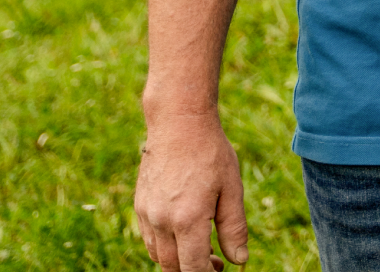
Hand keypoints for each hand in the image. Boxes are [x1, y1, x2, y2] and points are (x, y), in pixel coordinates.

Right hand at [134, 113, 250, 270]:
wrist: (178, 123)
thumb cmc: (210, 153)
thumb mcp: (232, 189)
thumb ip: (234, 229)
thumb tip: (240, 260)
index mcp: (188, 219)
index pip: (194, 268)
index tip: (221, 268)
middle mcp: (162, 221)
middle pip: (173, 268)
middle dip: (193, 271)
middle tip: (215, 260)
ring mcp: (147, 214)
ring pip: (158, 256)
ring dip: (177, 260)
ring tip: (200, 245)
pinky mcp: (140, 205)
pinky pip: (149, 239)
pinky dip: (164, 245)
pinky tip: (183, 230)